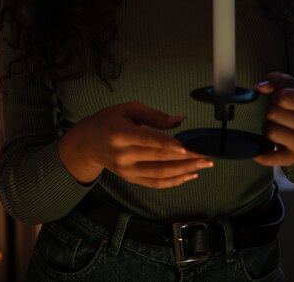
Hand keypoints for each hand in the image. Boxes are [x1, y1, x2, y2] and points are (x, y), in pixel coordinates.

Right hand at [57, 101, 212, 187]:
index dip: (166, 144)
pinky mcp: (130, 179)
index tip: (185, 148)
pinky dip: (173, 182)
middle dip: (185, 159)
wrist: (87, 144)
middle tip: (206, 156)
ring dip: (184, 172)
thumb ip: (154, 116)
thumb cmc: (108, 120)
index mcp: (120, 134)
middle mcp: (123, 156)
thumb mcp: (127, 109)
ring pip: (159, 175)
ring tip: (203, 166)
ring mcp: (127, 171)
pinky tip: (189, 175)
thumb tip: (180, 120)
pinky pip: (155, 183)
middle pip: (157, 159)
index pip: (146, 140)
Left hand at [253, 72, 293, 166]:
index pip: (283, 97)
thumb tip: (260, 87)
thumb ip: (277, 80)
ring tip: (274, 125)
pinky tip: (261, 145)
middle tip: (276, 113)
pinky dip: (260, 152)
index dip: (275, 95)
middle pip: (273, 114)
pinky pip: (269, 156)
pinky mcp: (293, 159)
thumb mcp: (293, 87)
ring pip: (270, 132)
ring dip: (266, 127)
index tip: (278, 97)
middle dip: (270, 111)